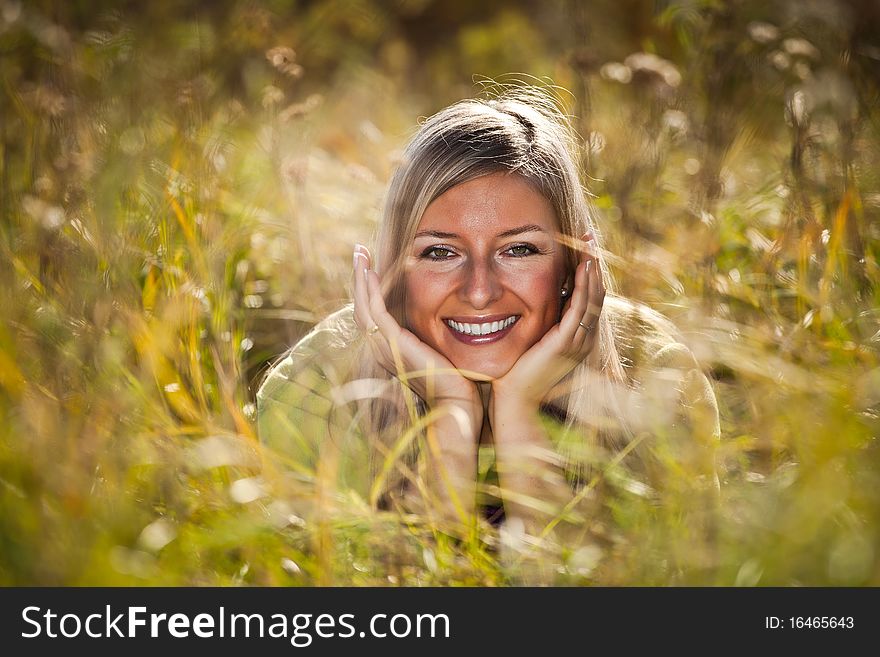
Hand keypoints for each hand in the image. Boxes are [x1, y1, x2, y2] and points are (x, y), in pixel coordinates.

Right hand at [352, 244, 480, 412]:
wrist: (456, 405)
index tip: (370, 266)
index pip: (372, 315)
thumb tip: (449, 316)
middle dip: (360, 278)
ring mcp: (384, 347)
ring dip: (361, 278)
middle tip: (359, 252)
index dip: (368, 290)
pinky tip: (371, 271)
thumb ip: (433, 337)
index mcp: (390, 350)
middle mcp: (381, 349)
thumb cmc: (455, 384)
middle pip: (361, 307)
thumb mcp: (440, 353)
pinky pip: (375, 311)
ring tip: (361, 254)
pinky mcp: (392, 343)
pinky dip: (370, 290)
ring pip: (363, 306)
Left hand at [492, 234, 604, 406]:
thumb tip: (534, 299)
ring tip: (590, 245)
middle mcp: (584, 338)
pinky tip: (582, 267)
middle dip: (594, 264)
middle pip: (597, 293)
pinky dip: (583, 286)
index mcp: (579, 337)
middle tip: (591, 237)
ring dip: (592, 269)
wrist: (516, 399)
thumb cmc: (519, 372)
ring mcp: (578, 341)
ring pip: (593, 298)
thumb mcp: (535, 340)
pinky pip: (580, 308)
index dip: (589, 272)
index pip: (590, 297)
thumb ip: (542, 322)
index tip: (585, 248)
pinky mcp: (566, 342)